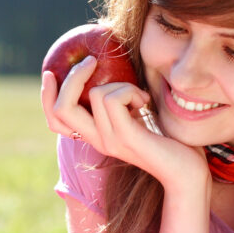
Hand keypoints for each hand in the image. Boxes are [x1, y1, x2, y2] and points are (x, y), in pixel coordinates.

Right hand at [41, 58, 207, 191]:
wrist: (187, 172)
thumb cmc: (168, 139)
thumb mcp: (137, 113)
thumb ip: (121, 98)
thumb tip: (108, 63)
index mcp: (95, 135)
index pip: (55, 120)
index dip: (46, 95)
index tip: (51, 71)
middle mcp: (96, 140)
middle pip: (61, 109)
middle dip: (72, 78)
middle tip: (90, 61)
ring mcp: (108, 140)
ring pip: (95, 94)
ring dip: (121, 84)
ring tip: (140, 97)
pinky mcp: (124, 137)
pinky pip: (113, 98)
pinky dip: (130, 90)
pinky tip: (145, 101)